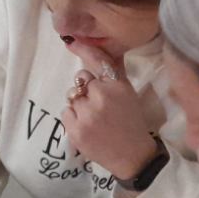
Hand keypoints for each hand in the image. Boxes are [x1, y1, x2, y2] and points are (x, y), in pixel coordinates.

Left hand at [62, 43, 160, 182]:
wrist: (132, 156)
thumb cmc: (131, 121)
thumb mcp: (129, 93)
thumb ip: (116, 71)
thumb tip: (111, 46)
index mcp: (117, 86)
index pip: (97, 60)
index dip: (83, 49)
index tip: (71, 41)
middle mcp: (101, 97)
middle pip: (80, 79)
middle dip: (86, 89)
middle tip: (98, 104)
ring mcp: (87, 114)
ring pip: (71, 97)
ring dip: (79, 105)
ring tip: (94, 118)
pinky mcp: (75, 130)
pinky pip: (65, 113)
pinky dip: (73, 119)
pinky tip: (87, 127)